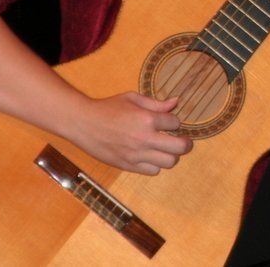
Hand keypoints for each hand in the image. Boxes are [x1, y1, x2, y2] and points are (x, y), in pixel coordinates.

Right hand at [68, 91, 193, 174]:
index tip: (169, 122)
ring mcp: (137, 154)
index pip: (175, 123)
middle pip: (179, 147)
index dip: (175, 122)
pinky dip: (155, 164)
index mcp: (147, 119)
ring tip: (166, 149)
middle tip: (183, 141)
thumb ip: (156, 103)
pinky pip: (153, 171)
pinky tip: (150, 156)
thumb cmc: (108, 108)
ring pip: (169, 162)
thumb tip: (176, 102)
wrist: (84, 123)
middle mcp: (144, 138)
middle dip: (185, 143)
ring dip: (171, 155)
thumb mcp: (133, 98)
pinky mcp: (128, 165)